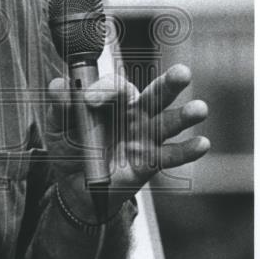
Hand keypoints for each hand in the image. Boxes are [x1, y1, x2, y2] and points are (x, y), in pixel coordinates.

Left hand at [47, 64, 209, 218]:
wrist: (75, 185)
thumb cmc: (71, 148)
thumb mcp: (58, 126)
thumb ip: (60, 105)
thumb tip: (59, 85)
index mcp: (113, 100)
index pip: (117, 86)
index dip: (105, 89)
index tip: (89, 100)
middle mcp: (135, 114)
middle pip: (155, 95)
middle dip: (170, 83)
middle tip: (183, 73)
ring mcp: (145, 138)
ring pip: (168, 123)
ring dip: (184, 116)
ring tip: (199, 109)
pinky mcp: (149, 162)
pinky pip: (169, 155)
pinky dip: (186, 150)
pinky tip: (201, 144)